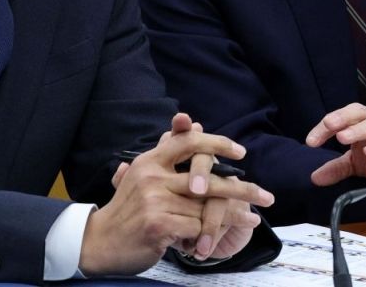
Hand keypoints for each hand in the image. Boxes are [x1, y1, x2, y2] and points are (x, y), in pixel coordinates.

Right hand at [80, 113, 272, 275]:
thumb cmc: (127, 209)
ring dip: (233, 216)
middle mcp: (152, 176)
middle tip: (266, 195)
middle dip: (241, 187)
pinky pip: (195, 228)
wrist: (99, 242)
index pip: (188, 141)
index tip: (240, 152)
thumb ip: (166, 150)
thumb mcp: (141, 174)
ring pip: (206, 207)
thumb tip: (191, 123)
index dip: (217, 143)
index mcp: (149, 160)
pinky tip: (215, 242)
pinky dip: (207, 236)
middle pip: (208, 177)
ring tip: (253, 218)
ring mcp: (155, 200)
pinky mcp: (158, 224)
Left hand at [306, 104, 365, 186]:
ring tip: (343, 137)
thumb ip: (338, 168)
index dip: (325, 126)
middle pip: (358, 114)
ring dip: (358, 130)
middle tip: (327, 126)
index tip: (310, 141)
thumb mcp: (360, 162)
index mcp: (363, 123)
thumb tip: (314, 177)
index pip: (342, 118)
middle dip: (341, 118)